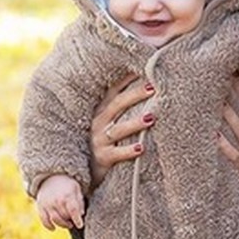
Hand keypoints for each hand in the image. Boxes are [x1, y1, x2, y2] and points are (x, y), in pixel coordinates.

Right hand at [36, 174, 84, 230]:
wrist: (50, 177)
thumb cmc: (66, 184)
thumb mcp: (76, 188)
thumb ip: (80, 201)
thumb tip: (81, 214)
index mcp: (67, 195)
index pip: (73, 210)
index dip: (77, 219)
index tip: (80, 225)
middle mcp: (56, 200)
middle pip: (64, 216)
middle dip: (70, 221)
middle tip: (73, 221)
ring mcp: (47, 204)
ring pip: (55, 220)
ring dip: (62, 225)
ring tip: (67, 224)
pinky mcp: (40, 207)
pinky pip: (44, 220)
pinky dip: (49, 226)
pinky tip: (53, 228)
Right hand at [90, 74, 155, 188]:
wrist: (85, 171)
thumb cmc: (104, 144)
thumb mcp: (108, 123)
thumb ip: (122, 109)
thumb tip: (148, 90)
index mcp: (102, 111)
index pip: (114, 90)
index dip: (128, 78)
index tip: (144, 67)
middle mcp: (98, 123)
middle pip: (117, 105)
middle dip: (135, 95)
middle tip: (154, 87)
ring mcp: (99, 141)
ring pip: (118, 129)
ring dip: (135, 123)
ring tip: (151, 117)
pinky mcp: (102, 158)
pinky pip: (116, 154)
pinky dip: (128, 151)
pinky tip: (141, 148)